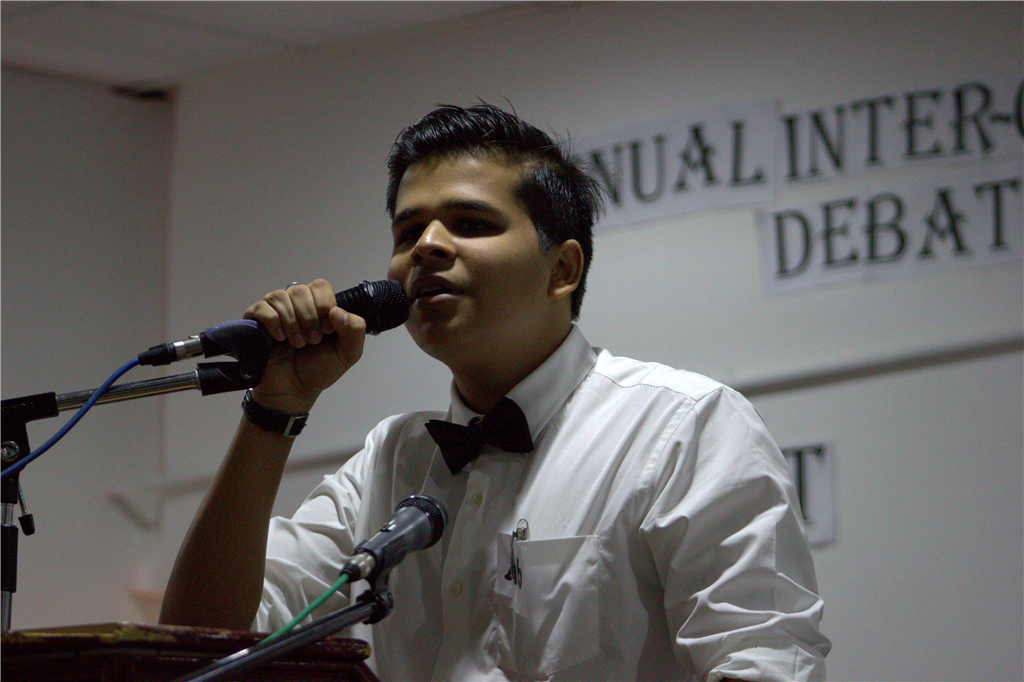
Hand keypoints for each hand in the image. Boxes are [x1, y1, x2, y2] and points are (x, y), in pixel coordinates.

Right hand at [243, 279, 364, 412]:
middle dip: (309, 318)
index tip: (327, 330)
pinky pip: (261, 308)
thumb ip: (355, 330)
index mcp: (317, 306)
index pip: (320, 286)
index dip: (324, 306)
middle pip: (299, 290)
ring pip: (280, 297)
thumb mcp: (348, 353)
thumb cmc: (319, 370)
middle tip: (312, 340)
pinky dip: (273, 323)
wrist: (293, 391)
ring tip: (296, 344)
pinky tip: (278, 338)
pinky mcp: (255, 322)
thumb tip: (337, 311)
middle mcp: (295, 304)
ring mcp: (274, 311)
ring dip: (292, 323)